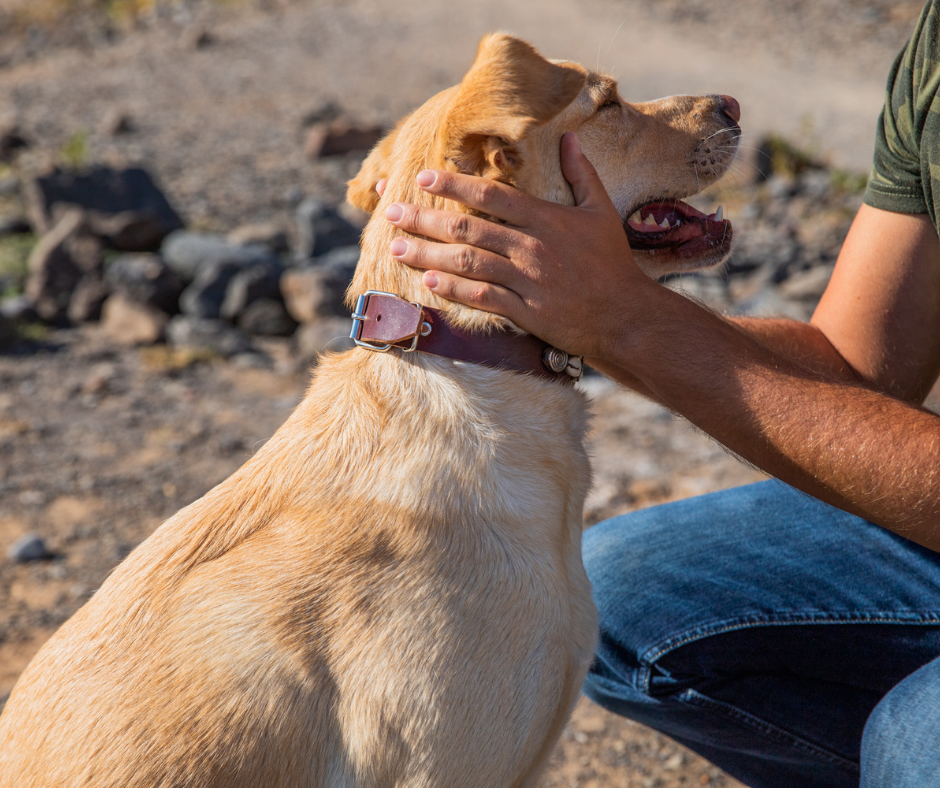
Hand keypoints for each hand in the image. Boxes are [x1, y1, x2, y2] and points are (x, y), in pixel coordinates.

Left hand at [383, 132, 651, 358]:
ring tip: (396, 248)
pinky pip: (483, 299)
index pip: (492, 195)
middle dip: (424, 219)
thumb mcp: (602, 211)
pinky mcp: (526, 312)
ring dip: (428, 255)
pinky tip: (428, 284)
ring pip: (468, 263)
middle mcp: (531, 247)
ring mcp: (527, 281)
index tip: (422, 178)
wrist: (626, 315)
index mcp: (546, 218)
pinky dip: (454, 291)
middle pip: (468, 228)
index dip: (454, 184)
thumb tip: (569, 136)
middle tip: (390, 212)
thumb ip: (582, 173)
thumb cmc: (612, 263)